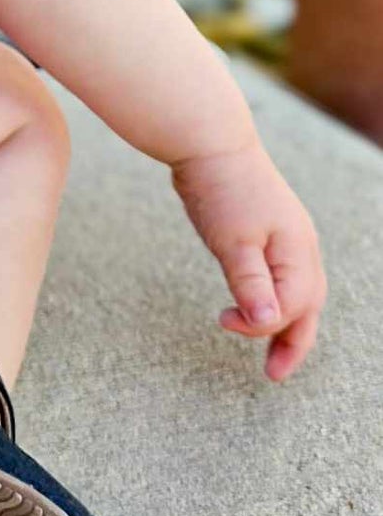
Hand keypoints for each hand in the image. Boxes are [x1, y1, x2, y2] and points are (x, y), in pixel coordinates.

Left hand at [169, 138, 326, 381]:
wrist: (208, 141)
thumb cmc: (223, 188)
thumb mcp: (234, 241)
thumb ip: (251, 284)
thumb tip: (268, 325)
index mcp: (299, 251)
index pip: (293, 306)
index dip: (263, 326)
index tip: (224, 322)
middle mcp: (300, 247)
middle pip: (307, 305)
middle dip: (293, 342)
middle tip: (273, 374)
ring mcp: (285, 237)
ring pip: (295, 291)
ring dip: (284, 321)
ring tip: (268, 349)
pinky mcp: (265, 230)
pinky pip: (277, 274)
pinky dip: (271, 296)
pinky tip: (254, 304)